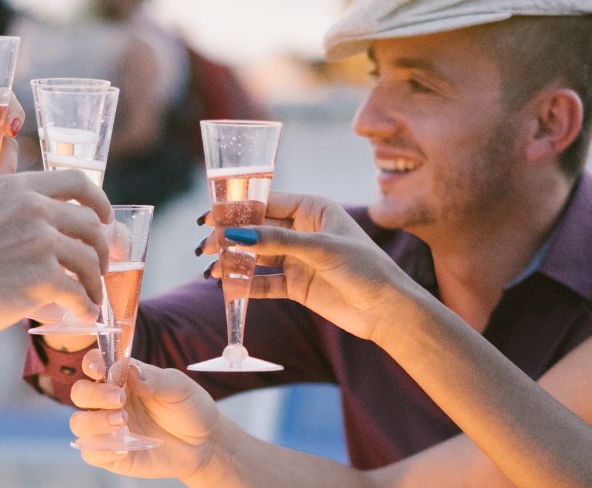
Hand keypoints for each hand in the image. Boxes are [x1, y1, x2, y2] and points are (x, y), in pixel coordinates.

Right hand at [0, 170, 110, 337]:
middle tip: (98, 269)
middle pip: (92, 225)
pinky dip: (86, 307)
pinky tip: (82, 315)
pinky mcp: (44, 277)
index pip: (78, 181)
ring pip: (91, 262)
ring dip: (95, 284)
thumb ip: (20, 207)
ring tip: (88, 298)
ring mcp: (41, 241)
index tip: (106, 219)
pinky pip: (80, 294)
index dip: (99, 201)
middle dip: (101, 251)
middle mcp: (34, 208)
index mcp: (21, 188)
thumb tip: (56, 217)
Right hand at [69, 350, 226, 479]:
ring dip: (95, 421)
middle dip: (94, 394)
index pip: (94, 364)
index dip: (92, 363)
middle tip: (119, 399)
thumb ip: (154, 379)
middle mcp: (109, 402)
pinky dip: (101, 449)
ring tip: (123, 421)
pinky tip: (122, 448)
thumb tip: (130, 369)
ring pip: (79, 422)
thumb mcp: (179, 388)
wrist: (203, 443)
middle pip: (80, 392)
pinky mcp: (111, 454)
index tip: (101, 369)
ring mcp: (108, 428)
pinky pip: (91, 452)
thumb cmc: (189, 409)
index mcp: (122, 378)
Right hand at [202, 192, 422, 341]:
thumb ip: (277, 241)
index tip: (210, 216)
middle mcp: (303, 230)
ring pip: (257, 257)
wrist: (386, 310)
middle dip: (231, 238)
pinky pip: (265, 282)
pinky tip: (227, 288)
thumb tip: (236, 234)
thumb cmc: (364, 268)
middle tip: (204, 246)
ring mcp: (298, 258)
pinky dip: (246, 285)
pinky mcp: (297, 284)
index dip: (237, 209)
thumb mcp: (320, 249)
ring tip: (211, 269)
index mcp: (313, 209)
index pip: (267, 203)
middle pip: (257, 230)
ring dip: (234, 262)